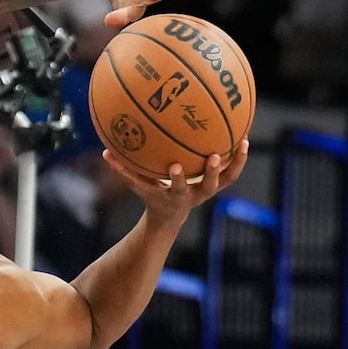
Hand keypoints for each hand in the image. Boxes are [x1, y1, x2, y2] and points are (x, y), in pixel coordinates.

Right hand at [104, 141, 248, 216]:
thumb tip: (105, 152)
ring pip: (227, 178)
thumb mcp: (137, 186)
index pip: (177, 188)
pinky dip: (238, 156)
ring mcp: (209, 190)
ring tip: (242, 142)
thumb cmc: (152, 195)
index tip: (175, 167)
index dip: (178, 179)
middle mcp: (196, 194)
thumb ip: (123, 171)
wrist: (171, 213)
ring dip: (236, 162)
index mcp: (176, 195)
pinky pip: (232, 169)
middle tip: (213, 156)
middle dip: (210, 173)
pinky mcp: (218, 183)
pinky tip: (243, 135)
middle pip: (207, 186)